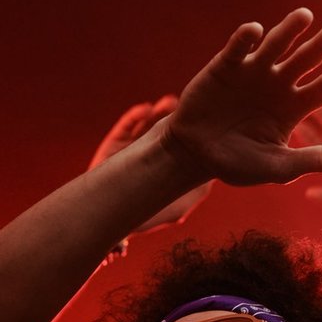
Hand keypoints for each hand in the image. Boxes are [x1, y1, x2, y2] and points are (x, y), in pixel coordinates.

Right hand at [91, 96, 212, 231]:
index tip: (201, 120)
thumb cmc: (147, 217)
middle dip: (175, 116)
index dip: (190, 131)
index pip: (181, 141)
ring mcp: (133, 145)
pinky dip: (135, 115)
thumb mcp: (177, 209)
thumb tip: (213, 180)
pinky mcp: (114, 142)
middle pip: (165, 128)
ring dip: (158, 111)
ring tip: (169, 103)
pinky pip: (125, 125)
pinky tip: (146, 110)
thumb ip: (196, 195)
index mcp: (166, 162)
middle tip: (186, 106)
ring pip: (147, 123)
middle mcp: (150, 151)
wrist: (109, 217)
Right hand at [160, 8, 321, 185]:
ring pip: (276, 46)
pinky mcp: (226, 66)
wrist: (196, 156)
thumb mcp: (281, 166)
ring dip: (288, 31)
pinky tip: (255, 30)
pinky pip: (238, 49)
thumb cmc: (240, 164)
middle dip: (321, 45)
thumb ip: (317, 160)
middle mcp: (277, 84)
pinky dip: (245, 39)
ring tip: (304, 16)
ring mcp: (253, 72)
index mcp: (294, 107)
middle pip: (305, 60)